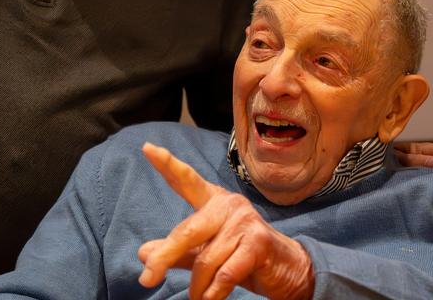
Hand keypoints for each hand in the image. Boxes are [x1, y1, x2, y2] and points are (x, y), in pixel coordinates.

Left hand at [138, 142, 314, 299]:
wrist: (289, 270)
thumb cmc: (244, 256)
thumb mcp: (207, 252)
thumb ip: (178, 251)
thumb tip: (143, 253)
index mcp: (213, 200)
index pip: (186, 181)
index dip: (167, 165)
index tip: (147, 148)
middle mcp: (228, 204)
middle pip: (187, 231)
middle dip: (164, 256)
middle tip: (146, 279)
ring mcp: (245, 221)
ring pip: (205, 259)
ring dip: (197, 286)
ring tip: (198, 298)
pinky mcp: (258, 242)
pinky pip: (225, 272)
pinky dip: (213, 291)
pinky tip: (209, 299)